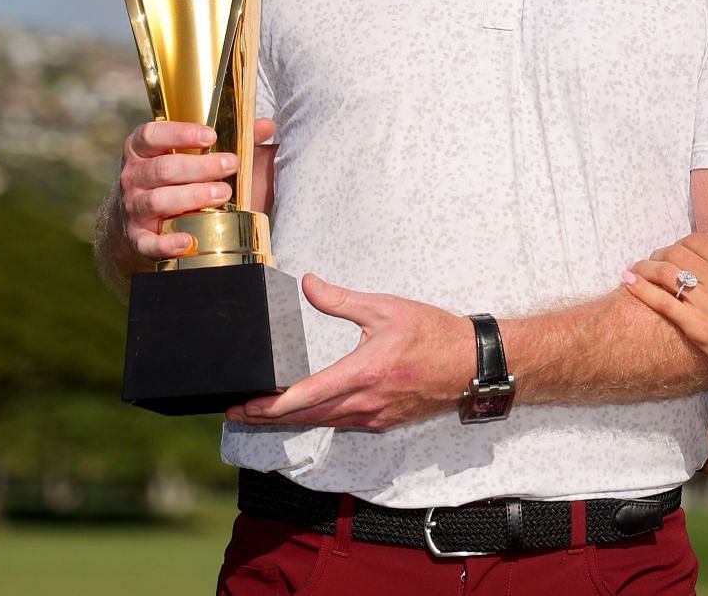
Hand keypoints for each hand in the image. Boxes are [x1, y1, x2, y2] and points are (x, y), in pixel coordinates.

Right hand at [116, 117, 275, 265]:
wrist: (142, 216)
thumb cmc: (178, 177)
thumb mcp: (195, 153)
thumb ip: (232, 137)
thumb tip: (266, 126)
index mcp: (142, 149)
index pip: (152, 135)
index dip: (180, 134)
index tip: (211, 136)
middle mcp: (133, 177)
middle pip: (163, 169)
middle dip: (200, 167)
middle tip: (231, 164)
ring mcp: (133, 207)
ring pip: (158, 201)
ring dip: (192, 198)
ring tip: (223, 193)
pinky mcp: (138, 237)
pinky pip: (148, 243)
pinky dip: (166, 244)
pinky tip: (188, 240)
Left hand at [226, 275, 473, 430]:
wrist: (470, 364)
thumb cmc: (432, 335)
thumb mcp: (384, 308)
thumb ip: (341, 300)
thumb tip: (308, 284)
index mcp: (363, 373)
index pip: (309, 395)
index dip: (273, 405)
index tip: (247, 404)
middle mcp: (365, 403)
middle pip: (307, 417)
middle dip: (268, 417)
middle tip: (236, 412)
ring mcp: (374, 417)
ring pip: (322, 423)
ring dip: (290, 421)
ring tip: (259, 415)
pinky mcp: (382, 421)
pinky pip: (340, 423)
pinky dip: (316, 419)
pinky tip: (303, 412)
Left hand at [624, 233, 707, 393]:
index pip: (697, 241)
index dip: (682, 243)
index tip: (676, 251)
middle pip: (676, 253)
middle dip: (660, 253)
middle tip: (653, 261)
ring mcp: (705, 303)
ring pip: (665, 273)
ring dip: (645, 267)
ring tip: (635, 269)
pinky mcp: (695, 326)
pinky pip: (662, 302)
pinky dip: (641, 288)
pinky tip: (629, 282)